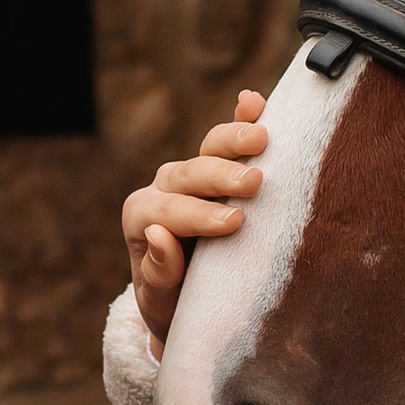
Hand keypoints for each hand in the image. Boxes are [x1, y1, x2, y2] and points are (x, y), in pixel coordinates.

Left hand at [121, 93, 267, 342]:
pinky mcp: (217, 166)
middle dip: (218, 176)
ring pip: (207, 150)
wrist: (186, 301)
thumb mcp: (159, 299)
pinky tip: (254, 102)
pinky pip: (226, 139)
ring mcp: (191, 175)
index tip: (232, 222)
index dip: (196, 215)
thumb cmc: (172, 302)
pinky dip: (241, 118)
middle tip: (252, 183)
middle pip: (186, 173)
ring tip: (262, 139)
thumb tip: (159, 236)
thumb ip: (158, 272)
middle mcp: (164, 189)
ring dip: (233, 140)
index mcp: (142, 218)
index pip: (165, 211)